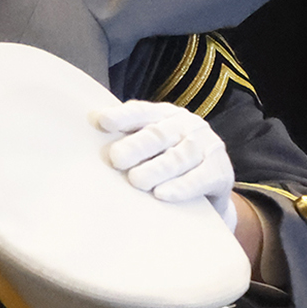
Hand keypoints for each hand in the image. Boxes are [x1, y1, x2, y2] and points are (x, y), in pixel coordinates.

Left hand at [94, 100, 236, 226]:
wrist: (209, 192)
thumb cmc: (166, 166)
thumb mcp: (149, 149)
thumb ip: (124, 141)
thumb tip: (85, 137)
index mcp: (165, 114)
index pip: (141, 112)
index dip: (122, 116)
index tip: (101, 122)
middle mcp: (187, 126)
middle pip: (159, 134)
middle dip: (136, 146)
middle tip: (116, 159)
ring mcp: (207, 146)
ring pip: (179, 157)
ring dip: (157, 169)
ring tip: (136, 181)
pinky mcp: (221, 171)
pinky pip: (201, 178)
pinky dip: (182, 187)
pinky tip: (162, 195)